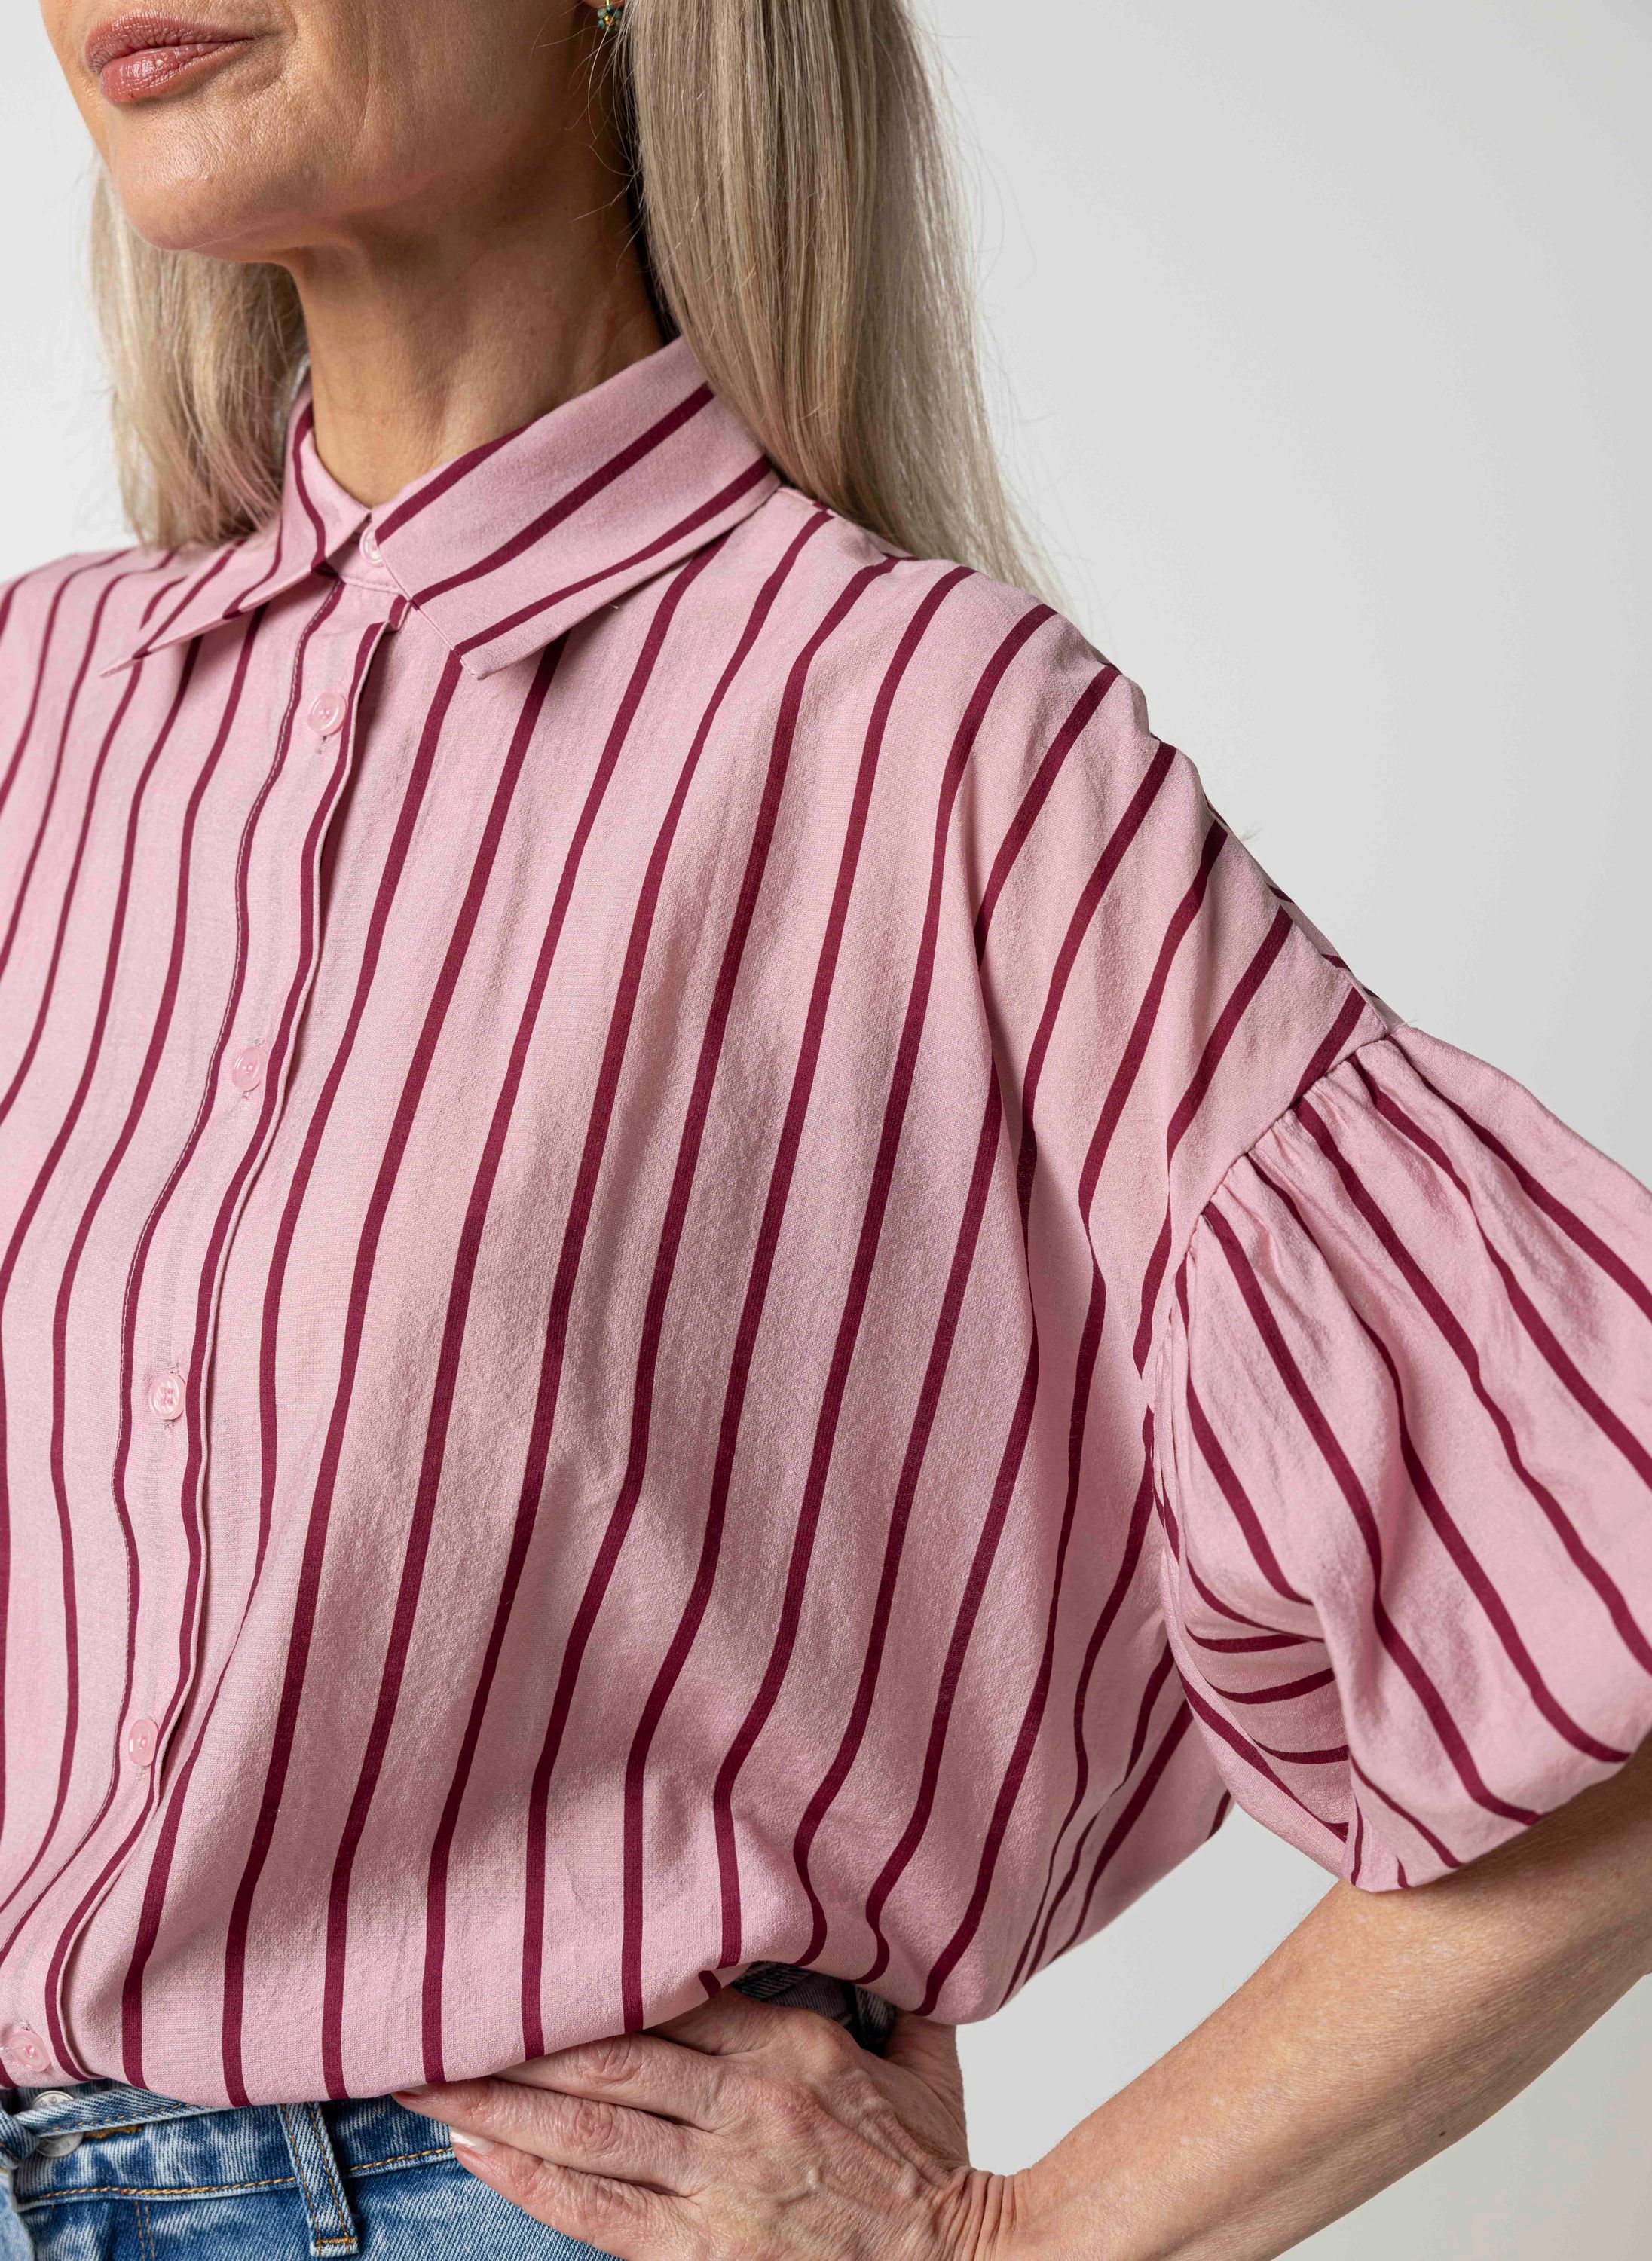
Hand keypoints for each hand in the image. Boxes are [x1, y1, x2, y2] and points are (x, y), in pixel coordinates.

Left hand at [395, 1986, 1019, 2260]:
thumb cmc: (938, 2163)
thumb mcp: (926, 2053)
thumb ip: (887, 1981)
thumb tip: (866, 1909)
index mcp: (791, 2047)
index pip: (667, 1995)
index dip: (585, 1975)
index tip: (525, 1947)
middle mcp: (743, 2107)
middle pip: (604, 2055)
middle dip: (511, 2034)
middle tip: (432, 2007)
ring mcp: (717, 2183)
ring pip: (585, 2127)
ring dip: (494, 2102)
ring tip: (422, 2076)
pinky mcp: (701, 2250)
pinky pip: (596, 2209)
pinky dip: (527, 2179)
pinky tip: (473, 2152)